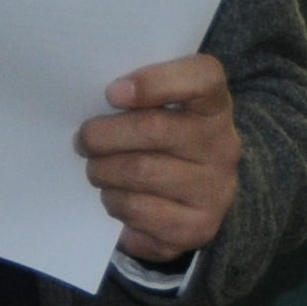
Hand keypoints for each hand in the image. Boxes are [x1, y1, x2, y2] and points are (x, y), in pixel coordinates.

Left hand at [80, 53, 239, 266]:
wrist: (196, 197)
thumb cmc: (169, 142)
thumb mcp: (165, 111)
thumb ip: (140, 97)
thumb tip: (103, 99)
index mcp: (215, 106)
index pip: (202, 78)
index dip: (154, 81)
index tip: (112, 92)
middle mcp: (223, 146)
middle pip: (153, 128)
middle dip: (103, 135)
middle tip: (84, 139)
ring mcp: (215, 189)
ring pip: (140, 172)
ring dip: (104, 171)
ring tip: (97, 170)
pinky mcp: (198, 227)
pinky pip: (140, 212)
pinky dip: (116, 204)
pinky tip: (115, 198)